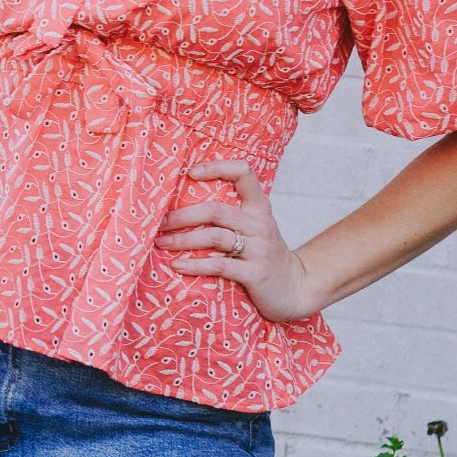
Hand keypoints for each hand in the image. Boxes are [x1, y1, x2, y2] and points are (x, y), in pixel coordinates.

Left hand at [154, 158, 319, 322]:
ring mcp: (259, 248)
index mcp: (259, 207)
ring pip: (214, 236)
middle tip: (160, 223)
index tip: (191, 173)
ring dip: (182, 240)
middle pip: (216, 210)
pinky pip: (219, 265)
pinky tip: (177, 266)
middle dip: (182, 216)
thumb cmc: (264, 255)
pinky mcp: (256, 273)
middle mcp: (260, 223)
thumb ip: (232, 214)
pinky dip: (194, 265)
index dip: (217, 168)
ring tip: (162, 243)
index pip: (243, 173)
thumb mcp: (255, 228)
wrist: (296, 288)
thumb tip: (182, 203)